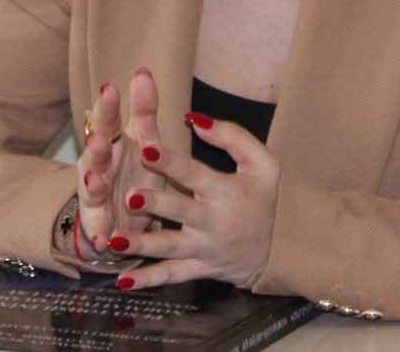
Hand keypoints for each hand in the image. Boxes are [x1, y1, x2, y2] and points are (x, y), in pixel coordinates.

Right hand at [73, 67, 167, 259]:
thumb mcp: (145, 142)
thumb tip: (143, 70)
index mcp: (112, 144)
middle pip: (95, 154)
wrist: (126, 220)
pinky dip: (100, 236)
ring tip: (95, 180)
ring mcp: (96, 198)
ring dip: (92, 186)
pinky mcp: (101, 228)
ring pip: (92, 189)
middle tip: (99, 137)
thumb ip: (144, 111)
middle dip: (96, 146)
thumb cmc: (136, 174)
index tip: (110, 87)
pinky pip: (100, 232)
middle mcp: (99, 168)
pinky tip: (102, 239)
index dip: (107, 107)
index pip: (106, 121)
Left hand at [101, 111, 278, 289]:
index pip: (194, 174)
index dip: (171, 162)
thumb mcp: (262, 163)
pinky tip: (124, 280)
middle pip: (179, 211)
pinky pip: (172, 275)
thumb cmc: (266, 198)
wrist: (284, 249)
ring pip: (170, 247)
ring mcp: (205, 249)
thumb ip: (232, 136)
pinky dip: (148, 280)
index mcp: (225, 192)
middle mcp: (213, 222)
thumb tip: (195, 120)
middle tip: (129, 197)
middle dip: (155, 205)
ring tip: (114, 240)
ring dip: (142, 244)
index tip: (146, 149)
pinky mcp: (200, 268)